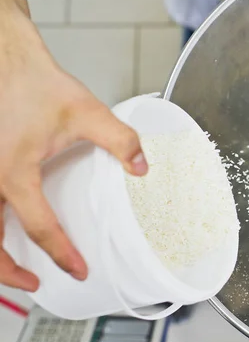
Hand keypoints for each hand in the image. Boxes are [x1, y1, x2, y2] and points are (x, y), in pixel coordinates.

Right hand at [0, 5, 147, 291]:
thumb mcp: (86, 113)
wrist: (4, 58)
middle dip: (8, 271)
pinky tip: (3, 228)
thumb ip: (120, 140)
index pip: (40, 226)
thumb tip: (142, 167)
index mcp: (14, 172)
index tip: (77, 268)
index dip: (61, 254)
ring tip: (13, 266)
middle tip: (34, 283)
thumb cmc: (34, 82)